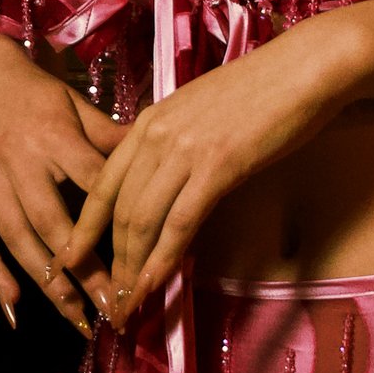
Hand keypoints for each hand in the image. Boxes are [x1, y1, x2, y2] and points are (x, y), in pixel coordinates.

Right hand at [0, 32, 124, 332]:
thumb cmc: (38, 96)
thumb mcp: (78, 106)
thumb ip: (112, 138)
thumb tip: (159, 156)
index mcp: (54, 137)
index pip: (90, 186)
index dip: (113, 225)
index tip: (138, 260)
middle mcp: (20, 162)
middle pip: (52, 223)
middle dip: (82, 270)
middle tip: (111, 306)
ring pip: (17, 238)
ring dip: (46, 282)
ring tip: (75, 316)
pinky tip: (13, 304)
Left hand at [60, 16, 365, 318]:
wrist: (304, 68)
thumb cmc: (262, 90)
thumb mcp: (200, 113)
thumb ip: (176, 146)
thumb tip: (169, 184)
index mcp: (149, 122)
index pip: (102, 183)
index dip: (84, 227)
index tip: (70, 258)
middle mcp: (156, 136)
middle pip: (118, 211)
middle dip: (109, 261)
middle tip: (107, 298)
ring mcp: (184, 151)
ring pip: (142, 221)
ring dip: (132, 270)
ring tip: (127, 304)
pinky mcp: (217, 167)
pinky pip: (180, 223)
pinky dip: (163, 260)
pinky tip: (154, 285)